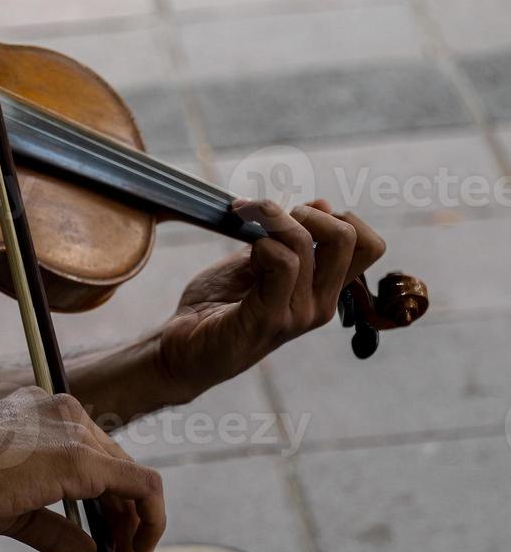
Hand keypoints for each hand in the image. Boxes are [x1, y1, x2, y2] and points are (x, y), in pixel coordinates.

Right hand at [0, 389, 164, 551]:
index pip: (98, 462)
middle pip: (117, 473)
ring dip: (134, 532)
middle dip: (126, 526)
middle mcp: (68, 413)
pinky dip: (149, 521)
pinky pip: (141, 485)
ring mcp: (76, 429)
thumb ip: (61, 530)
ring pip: (132, 481)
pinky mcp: (81, 455)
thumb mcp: (18, 510)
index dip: (112, 508)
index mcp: (49, 415)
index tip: (111, 546)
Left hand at [159, 199, 385, 400]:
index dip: (338, 216)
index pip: (370, 245)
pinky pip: (282, 264)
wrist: (181, 347)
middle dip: (307, 212)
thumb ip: (290, 239)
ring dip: (270, 219)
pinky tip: (244, 251)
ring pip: (305, 244)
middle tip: (269, 216)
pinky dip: (261, 243)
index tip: (297, 214)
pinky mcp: (269, 320)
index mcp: (323, 289)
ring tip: (243, 220)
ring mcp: (299, 315)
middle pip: (349, 237)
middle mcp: (320, 304)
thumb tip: (322, 203)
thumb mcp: (258, 260)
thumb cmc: (218, 305)